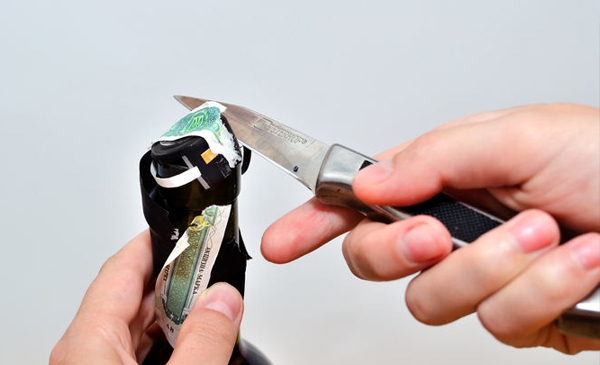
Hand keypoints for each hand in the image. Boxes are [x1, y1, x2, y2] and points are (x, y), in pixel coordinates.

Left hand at [50, 231, 243, 363]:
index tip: (186, 228)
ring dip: (178, 312)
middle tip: (213, 269)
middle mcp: (85, 353)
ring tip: (212, 307)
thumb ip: (203, 341)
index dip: (156, 242)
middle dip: (178, 278)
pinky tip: (195, 341)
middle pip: (133, 294)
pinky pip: (140, 348)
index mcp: (88, 343)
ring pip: (139, 323)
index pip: (120, 269)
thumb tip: (224, 300)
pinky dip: (170, 338)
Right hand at [261, 103, 599, 352]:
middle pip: (375, 261)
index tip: (283, 242)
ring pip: (432, 299)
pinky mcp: (516, 313)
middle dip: (398, 250)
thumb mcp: (517, 135)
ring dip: (491, 266)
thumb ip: (433, 157)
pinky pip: (498, 321)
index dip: (314, 222)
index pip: (358, 201)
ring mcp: (480, 275)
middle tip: (433, 234)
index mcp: (441, 177)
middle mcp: (451, 228)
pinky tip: (575, 261)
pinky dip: (538, 290)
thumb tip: (367, 181)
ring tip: (543, 232)